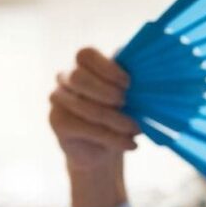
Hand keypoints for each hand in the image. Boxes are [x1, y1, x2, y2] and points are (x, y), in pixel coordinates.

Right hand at [48, 47, 138, 173]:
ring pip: (83, 105)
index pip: (86, 55)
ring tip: (136, 129)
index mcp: (86, 66)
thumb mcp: (132, 99)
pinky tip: (130, 144)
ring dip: (115, 119)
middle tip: (127, 103)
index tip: (128, 83)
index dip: (107, 68)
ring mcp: (58, 98)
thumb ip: (134, 86)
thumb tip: (148, 78)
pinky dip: (111, 137)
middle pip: (78, 77)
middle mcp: (67, 77)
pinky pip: (83, 126)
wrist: (104, 151)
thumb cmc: (122, 117)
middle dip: (107, 92)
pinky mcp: (56, 121)